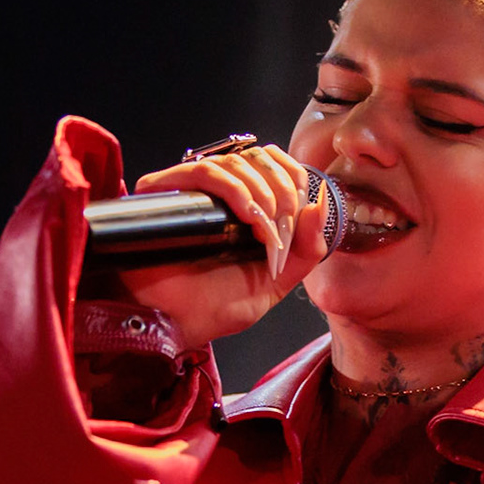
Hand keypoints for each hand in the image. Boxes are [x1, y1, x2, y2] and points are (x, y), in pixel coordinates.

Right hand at [110, 144, 330, 346]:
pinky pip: (203, 170)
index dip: (294, 180)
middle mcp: (215, 193)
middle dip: (283, 191)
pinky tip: (247, 215)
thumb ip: (306, 249)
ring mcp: (188, 190)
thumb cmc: (214, 307)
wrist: (172, 325)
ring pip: (235, 162)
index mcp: (243, 206)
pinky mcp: (162, 191)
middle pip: (259, 158)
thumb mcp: (276, 281)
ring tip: (264, 230)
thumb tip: (321, 202)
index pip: (275, 164)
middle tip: (283, 228)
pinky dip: (234, 188)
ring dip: (262, 193)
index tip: (299, 216)